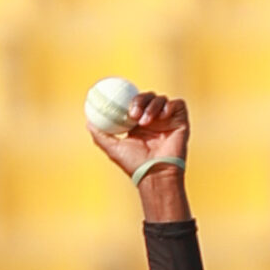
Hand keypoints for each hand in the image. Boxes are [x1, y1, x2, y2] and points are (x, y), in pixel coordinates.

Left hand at [86, 91, 190, 219]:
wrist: (155, 174)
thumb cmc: (134, 165)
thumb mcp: (113, 149)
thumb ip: (101, 136)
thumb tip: (89, 122)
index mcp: (139, 123)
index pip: (134, 102)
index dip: (129, 100)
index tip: (123, 108)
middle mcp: (153, 119)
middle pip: (148, 96)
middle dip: (140, 100)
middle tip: (133, 113)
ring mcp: (167, 119)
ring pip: (161, 98)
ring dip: (152, 106)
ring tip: (145, 122)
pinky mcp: (180, 120)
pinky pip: (177, 104)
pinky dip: (168, 106)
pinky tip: (161, 118)